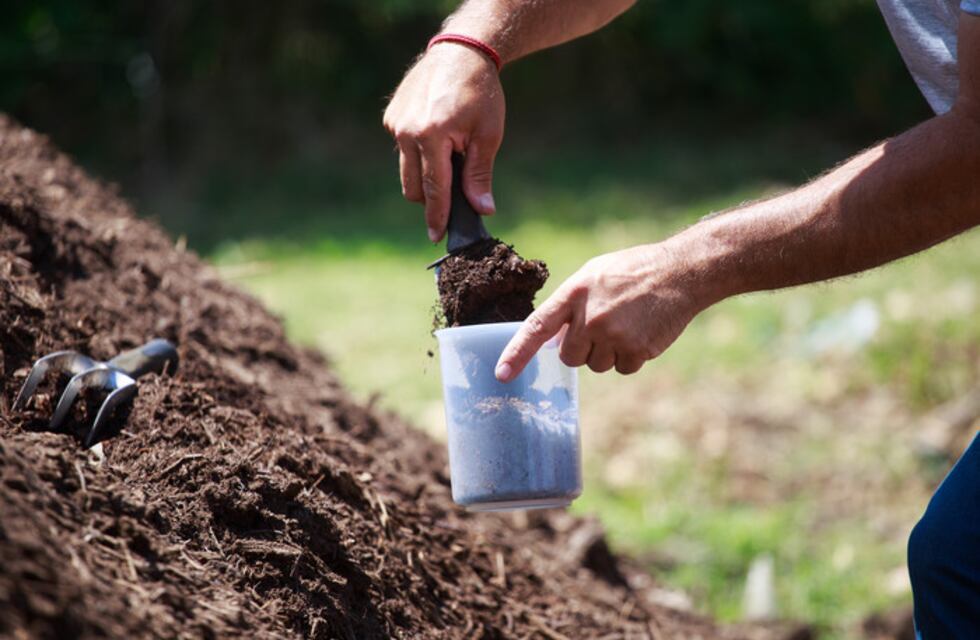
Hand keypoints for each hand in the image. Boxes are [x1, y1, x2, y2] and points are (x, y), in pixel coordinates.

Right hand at [383, 43, 504, 241]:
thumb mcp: (488, 136)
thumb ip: (480, 175)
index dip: (437, 215)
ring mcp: (395, 123)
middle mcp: (407, 131)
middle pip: (414, 187)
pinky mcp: (391, 117)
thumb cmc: (480, 93)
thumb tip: (482, 210)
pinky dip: (419, 154)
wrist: (461, 52)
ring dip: (425, 176)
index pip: (434, 189)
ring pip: (406, 171)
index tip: (436, 236)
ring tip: (450, 159)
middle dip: (432, 198)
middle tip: (455, 194)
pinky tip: (438, 138)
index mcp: (432, 135)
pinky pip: (403, 150)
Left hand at [495, 243, 709, 380]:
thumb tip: (548, 341)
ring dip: (608, 352)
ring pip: (596, 366)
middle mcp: (590, 317)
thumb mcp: (593, 276)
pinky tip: (642, 332)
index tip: (502, 375)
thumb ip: (568, 306)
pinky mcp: (636, 350)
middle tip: (605, 323)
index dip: (517, 353)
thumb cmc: (632, 272)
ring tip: (628, 323)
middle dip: (583, 347)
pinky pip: (621, 369)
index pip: (537, 328)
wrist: (680, 272)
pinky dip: (630, 357)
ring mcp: (613, 335)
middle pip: (569, 356)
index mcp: (574, 293)